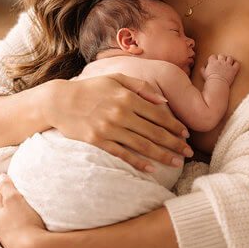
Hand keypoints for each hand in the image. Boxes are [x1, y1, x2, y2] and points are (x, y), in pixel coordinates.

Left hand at [0, 172, 51, 247]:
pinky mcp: (16, 246)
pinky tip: (28, 224)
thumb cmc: (23, 223)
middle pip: (3, 208)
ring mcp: (6, 238)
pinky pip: (17, 230)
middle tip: (22, 194)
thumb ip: (6, 187)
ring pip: (9, 220)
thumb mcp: (14, 199)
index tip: (16, 182)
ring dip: (16, 214)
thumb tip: (1, 176)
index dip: (7, 186)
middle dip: (10, 201)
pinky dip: (21, 225)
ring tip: (26, 209)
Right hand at [42, 74, 192, 172]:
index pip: (158, 114)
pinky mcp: (98, 141)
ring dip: (162, 155)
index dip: (174, 125)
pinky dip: (138, 162)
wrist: (59, 101)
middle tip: (188, 153)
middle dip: (174, 143)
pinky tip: (151, 169)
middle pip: (154, 132)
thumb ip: (141, 87)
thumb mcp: (116, 78)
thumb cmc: (90, 88)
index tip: (186, 135)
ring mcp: (110, 128)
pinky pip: (123, 154)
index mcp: (127, 97)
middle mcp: (121, 113)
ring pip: (142, 145)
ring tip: (176, 163)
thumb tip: (163, 100)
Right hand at [201, 54, 239, 85]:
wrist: (217, 84)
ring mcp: (227, 65)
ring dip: (229, 60)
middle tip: (221, 62)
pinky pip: (237, 64)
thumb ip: (202, 69)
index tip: (213, 62)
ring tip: (228, 63)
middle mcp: (220, 62)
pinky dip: (236, 64)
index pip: (213, 56)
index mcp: (212, 62)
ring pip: (230, 58)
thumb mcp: (203, 74)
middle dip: (221, 58)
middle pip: (221, 55)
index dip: (213, 59)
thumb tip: (202, 67)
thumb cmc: (209, 79)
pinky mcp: (233, 70)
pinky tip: (234, 66)